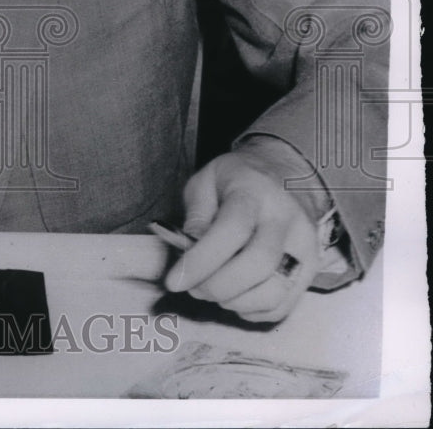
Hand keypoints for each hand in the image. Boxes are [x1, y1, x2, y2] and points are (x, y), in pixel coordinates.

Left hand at [163, 152, 318, 322]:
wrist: (288, 175)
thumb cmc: (238, 178)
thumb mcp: (206, 180)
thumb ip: (196, 214)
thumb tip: (191, 251)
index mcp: (255, 192)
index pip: (231, 231)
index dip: (201, 261)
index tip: (174, 281)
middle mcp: (286, 219)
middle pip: (258, 265)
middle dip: (217, 287)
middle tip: (193, 288)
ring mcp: (305, 246)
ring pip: (274, 292)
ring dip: (235, 302)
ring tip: (213, 290)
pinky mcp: (313, 269)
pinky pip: (284, 305)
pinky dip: (253, 311)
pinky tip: (236, 295)